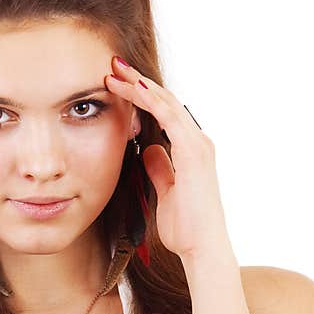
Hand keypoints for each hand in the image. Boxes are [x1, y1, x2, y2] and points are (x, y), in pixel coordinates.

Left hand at [105, 56, 227, 260]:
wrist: (201, 247)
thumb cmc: (185, 227)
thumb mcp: (165, 192)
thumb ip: (159, 168)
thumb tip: (148, 150)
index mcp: (189, 151)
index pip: (162, 114)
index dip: (140, 96)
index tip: (117, 84)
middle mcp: (196, 142)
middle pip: (164, 101)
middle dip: (137, 82)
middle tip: (113, 65)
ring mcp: (197, 145)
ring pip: (166, 103)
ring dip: (140, 85)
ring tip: (116, 70)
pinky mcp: (194, 152)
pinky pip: (170, 117)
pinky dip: (152, 100)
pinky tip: (134, 88)